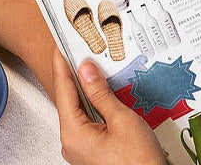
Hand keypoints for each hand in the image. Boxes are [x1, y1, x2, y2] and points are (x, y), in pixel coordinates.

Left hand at [52, 48, 166, 164]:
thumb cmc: (140, 164)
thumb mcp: (123, 120)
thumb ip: (101, 93)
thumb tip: (86, 70)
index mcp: (73, 134)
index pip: (63, 90)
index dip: (61, 65)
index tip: (59, 47)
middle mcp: (73, 143)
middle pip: (70, 100)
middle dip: (76, 76)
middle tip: (78, 53)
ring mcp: (82, 149)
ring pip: (80, 111)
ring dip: (87, 92)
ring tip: (93, 70)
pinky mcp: (93, 152)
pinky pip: (89, 122)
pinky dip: (94, 107)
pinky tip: (103, 95)